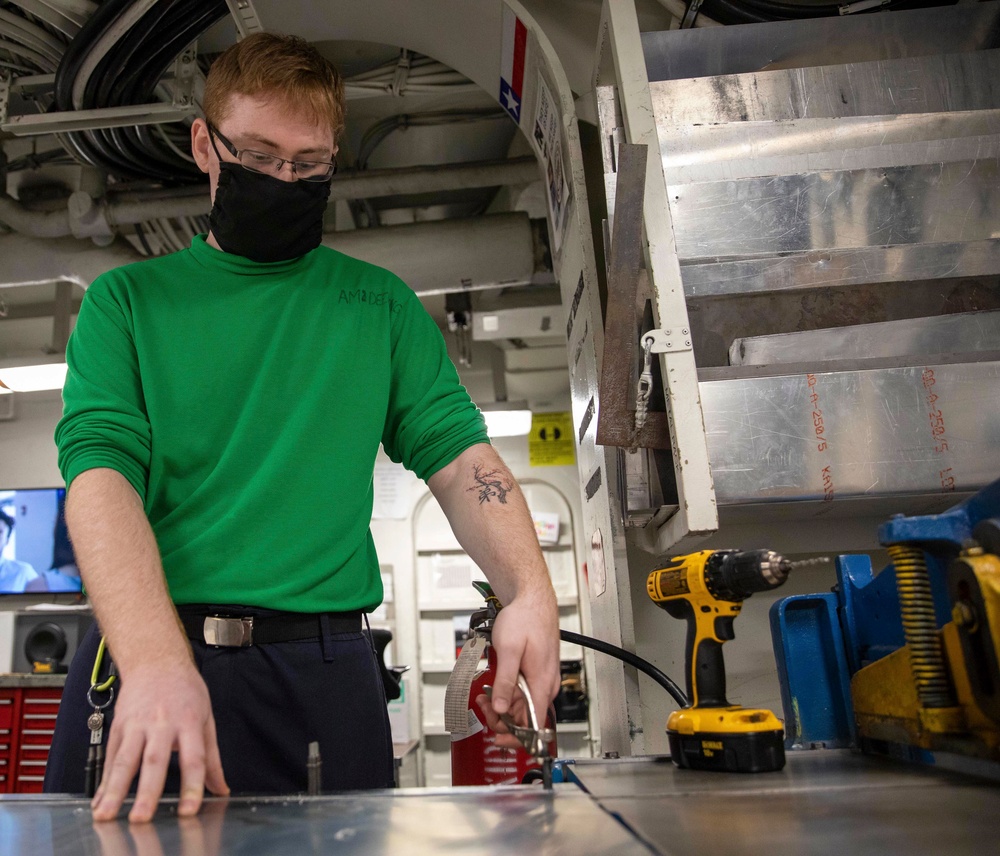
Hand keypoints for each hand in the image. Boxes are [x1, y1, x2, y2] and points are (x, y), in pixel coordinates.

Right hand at [92, 661, 227, 822]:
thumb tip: (221, 789)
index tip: (189, 810)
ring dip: (115, 790)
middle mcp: (162, 723)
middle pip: (155, 760)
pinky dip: (105, 782)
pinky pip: (111, 758)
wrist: (156, 660)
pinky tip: (100, 802)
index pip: (194, 758)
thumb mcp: (206, 717)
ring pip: (125, 760)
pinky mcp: (118, 727)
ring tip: (107, 814)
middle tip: (142, 818)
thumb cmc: (185, 689)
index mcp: (189, 721)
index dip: (192, 785)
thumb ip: (211, 758)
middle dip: (147, 792)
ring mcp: (137, 725)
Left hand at [478, 589, 559, 746]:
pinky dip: (506, 694)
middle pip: (526, 719)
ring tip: (484, 695)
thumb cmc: (524, 618)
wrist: (531, 599)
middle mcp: (546, 685)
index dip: (517, 738)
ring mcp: (542, 680)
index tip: (499, 739)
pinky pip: (523, 693)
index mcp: (542, 683)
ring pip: (523, 706)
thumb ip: (504, 681)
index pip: (536, 726)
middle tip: (483, 707)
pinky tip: (493, 687)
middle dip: (502, 718)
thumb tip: (500, 707)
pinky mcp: (536, 674)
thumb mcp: (508, 649)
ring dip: (502, 706)